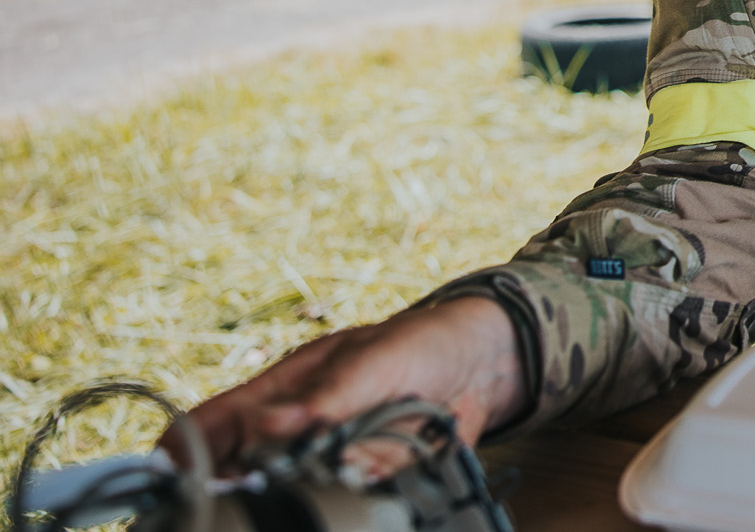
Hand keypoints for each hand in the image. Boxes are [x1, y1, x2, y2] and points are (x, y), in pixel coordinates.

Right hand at [180, 296, 525, 474]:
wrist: (487, 363)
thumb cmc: (420, 345)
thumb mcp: (373, 361)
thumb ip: (327, 397)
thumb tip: (268, 425)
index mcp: (282, 393)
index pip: (212, 425)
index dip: (180, 455)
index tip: (172, 486)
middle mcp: (296, 433)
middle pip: (240, 475)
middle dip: (234, 493)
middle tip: (244, 505)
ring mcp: (328, 462)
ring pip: (288, 497)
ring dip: (293, 501)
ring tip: (302, 496)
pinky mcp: (365, 484)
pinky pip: (346, 503)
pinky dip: (350, 506)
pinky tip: (363, 492)